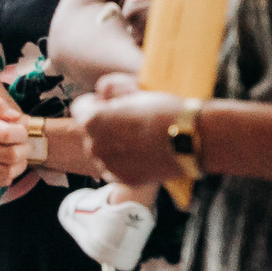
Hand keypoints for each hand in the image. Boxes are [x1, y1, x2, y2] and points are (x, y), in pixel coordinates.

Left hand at [73, 82, 189, 186]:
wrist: (191, 140)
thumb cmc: (164, 112)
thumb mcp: (134, 93)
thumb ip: (111, 93)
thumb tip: (100, 91)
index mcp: (92, 120)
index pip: (80, 108)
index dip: (95, 103)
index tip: (107, 103)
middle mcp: (93, 145)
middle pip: (91, 131)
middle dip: (105, 126)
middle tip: (129, 123)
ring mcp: (107, 165)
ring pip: (102, 152)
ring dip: (113, 146)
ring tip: (139, 140)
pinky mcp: (122, 179)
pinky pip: (116, 169)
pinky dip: (124, 163)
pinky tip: (142, 155)